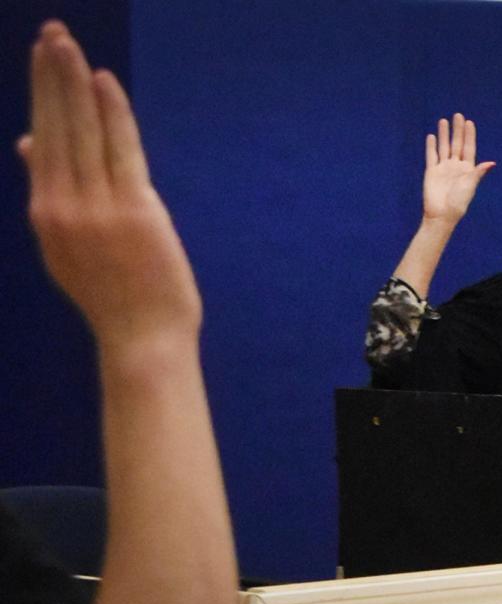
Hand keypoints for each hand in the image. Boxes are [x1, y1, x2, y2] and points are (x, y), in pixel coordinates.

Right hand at [19, 21, 201, 352]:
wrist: (143, 342)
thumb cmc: (114, 297)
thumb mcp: (68, 247)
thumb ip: (50, 194)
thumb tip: (28, 143)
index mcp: (46, 215)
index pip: (43, 142)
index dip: (41, 97)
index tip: (42, 59)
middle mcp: (63, 207)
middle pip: (55, 128)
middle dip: (51, 77)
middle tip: (51, 34)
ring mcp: (96, 208)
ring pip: (81, 132)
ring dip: (73, 82)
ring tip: (65, 42)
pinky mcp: (133, 210)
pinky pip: (119, 148)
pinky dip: (112, 112)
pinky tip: (103, 81)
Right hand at [422, 113, 494, 226]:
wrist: (442, 215)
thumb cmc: (459, 203)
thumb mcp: (470, 186)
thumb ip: (478, 172)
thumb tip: (491, 163)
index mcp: (467, 170)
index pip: (468, 148)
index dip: (469, 136)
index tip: (469, 122)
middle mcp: (455, 167)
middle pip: (456, 144)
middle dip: (457, 130)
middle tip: (458, 115)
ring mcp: (443, 168)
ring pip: (444, 147)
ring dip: (444, 134)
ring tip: (443, 121)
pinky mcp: (431, 172)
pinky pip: (431, 156)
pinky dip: (431, 146)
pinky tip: (432, 136)